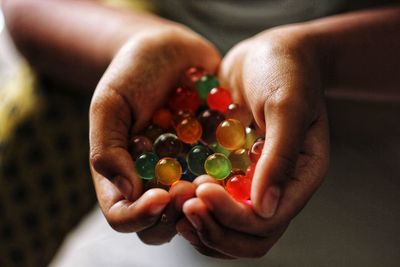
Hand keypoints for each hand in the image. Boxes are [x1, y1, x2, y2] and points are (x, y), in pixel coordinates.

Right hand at [89, 25, 220, 243]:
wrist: (171, 51)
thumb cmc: (133, 73)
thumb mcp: (111, 103)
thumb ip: (108, 149)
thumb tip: (127, 192)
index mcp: (122, 175)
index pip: (123, 216)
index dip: (140, 216)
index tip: (160, 196)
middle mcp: (154, 182)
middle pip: (162, 223)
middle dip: (177, 213)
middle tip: (190, 189)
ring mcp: (185, 174)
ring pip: (195, 210)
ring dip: (206, 203)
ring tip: (212, 179)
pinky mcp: (212, 161)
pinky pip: (224, 183)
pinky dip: (230, 182)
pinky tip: (236, 166)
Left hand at [178, 26, 329, 257]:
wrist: (270, 54)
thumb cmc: (286, 71)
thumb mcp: (287, 106)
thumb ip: (280, 155)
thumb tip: (264, 208)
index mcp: (300, 178)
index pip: (267, 221)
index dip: (232, 216)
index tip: (202, 189)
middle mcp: (278, 188)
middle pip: (249, 238)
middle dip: (214, 228)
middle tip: (182, 206)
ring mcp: (253, 183)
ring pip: (228, 229)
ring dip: (200, 225)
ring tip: (173, 203)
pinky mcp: (233, 172)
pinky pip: (213, 205)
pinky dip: (193, 207)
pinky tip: (173, 191)